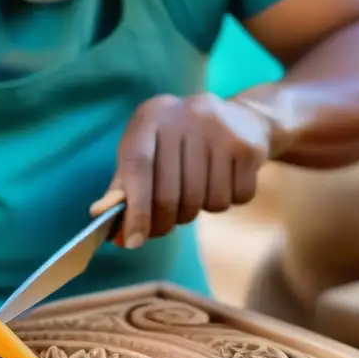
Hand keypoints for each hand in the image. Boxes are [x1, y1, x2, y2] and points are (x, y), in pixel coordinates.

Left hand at [91, 93, 271, 247]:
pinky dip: (228, 201)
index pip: (137, 167)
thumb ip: (126, 186)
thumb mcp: (147, 151)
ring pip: (205, 201)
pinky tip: (223, 182)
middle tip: (166, 226)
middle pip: (171, 193)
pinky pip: (234, 198)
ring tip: (198, 192)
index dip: (135, 209)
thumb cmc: (181, 143)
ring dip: (199, 210)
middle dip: (166, 221)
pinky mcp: (247, 146)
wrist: (243, 118)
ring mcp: (219, 129)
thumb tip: (111, 229)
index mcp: (151, 116)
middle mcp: (185, 116)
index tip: (132, 241)